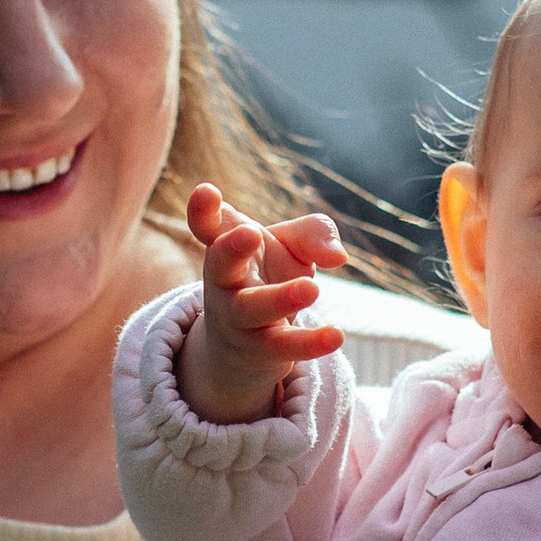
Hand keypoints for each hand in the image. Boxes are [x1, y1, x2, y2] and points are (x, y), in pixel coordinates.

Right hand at [179, 184, 346, 426]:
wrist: (246, 344)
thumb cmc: (267, 278)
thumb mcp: (289, 247)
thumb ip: (313, 234)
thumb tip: (337, 257)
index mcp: (226, 249)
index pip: (208, 227)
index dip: (203, 211)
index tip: (206, 191)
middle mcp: (224, 283)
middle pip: (219, 266)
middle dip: (230, 249)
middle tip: (249, 233)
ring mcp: (238, 318)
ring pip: (252, 309)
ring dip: (279, 298)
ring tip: (311, 288)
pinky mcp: (261, 349)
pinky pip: (283, 346)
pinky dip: (310, 342)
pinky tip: (337, 335)